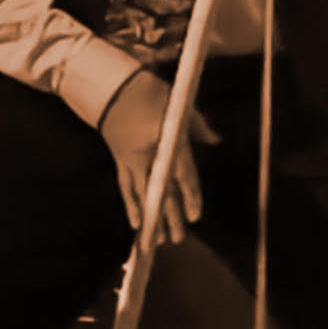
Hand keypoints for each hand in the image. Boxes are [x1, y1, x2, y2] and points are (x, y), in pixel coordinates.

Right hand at [97, 71, 214, 249]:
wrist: (112, 87)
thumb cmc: (149, 92)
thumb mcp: (178, 102)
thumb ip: (198, 125)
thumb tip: (216, 141)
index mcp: (164, 138)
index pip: (181, 172)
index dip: (189, 195)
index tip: (194, 216)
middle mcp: (147, 153)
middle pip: (161, 191)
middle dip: (169, 217)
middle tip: (179, 239)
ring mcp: (131, 159)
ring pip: (142, 195)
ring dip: (152, 219)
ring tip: (159, 241)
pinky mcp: (121, 160)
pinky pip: (126, 187)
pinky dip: (132, 205)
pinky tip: (137, 224)